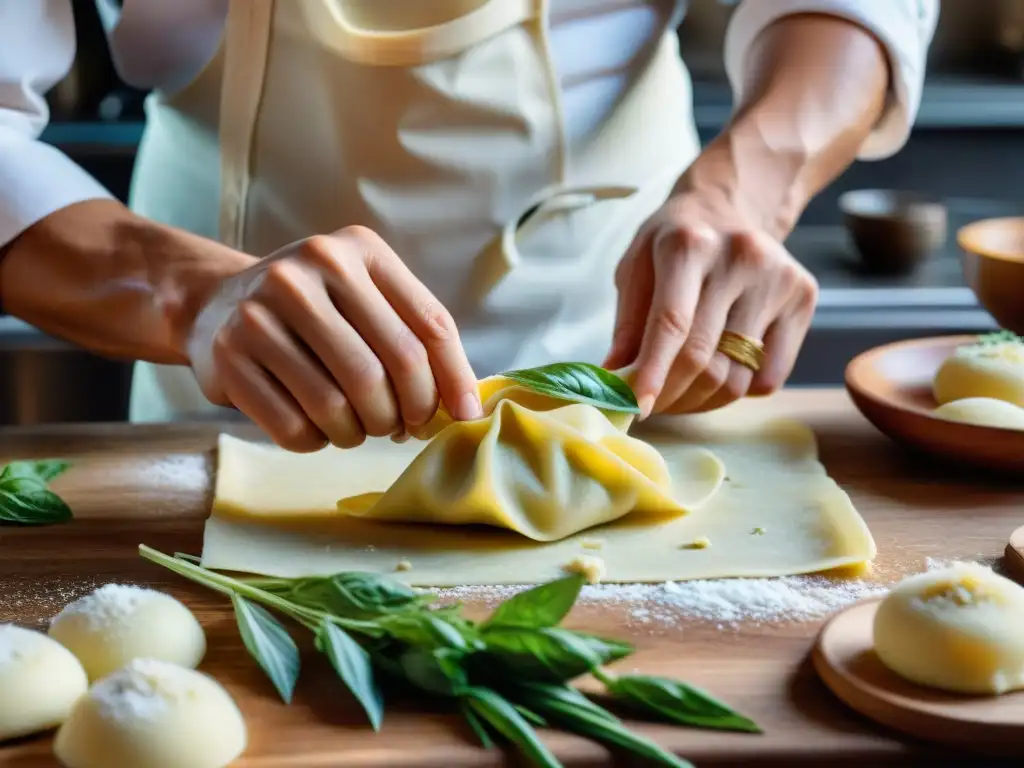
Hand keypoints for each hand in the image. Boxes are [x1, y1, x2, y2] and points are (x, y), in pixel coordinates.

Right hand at [187, 226, 481, 451]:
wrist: (217, 303)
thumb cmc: (315, 312)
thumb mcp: (367, 298)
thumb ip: (416, 337)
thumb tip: (464, 406)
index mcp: (358, 250)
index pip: (429, 325)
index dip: (453, 380)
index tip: (462, 417)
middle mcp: (309, 271)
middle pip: (389, 368)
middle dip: (406, 414)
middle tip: (400, 427)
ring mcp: (262, 311)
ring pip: (340, 404)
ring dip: (361, 432)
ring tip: (358, 427)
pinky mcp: (229, 355)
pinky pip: (294, 426)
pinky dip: (317, 441)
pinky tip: (318, 428)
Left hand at [604, 194, 817, 416]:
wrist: (731, 204)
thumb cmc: (674, 242)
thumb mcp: (637, 266)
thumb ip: (627, 324)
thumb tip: (617, 382)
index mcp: (688, 243)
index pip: (671, 323)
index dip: (652, 373)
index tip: (636, 409)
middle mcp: (740, 255)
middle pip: (703, 357)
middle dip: (670, 395)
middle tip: (652, 405)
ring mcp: (778, 277)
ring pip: (735, 377)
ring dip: (701, 401)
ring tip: (681, 393)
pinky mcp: (804, 297)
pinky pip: (769, 378)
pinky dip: (739, 392)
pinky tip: (722, 371)